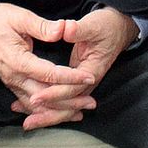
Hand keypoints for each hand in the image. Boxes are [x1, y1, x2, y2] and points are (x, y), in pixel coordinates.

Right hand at [0, 3, 96, 128]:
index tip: (88, 78)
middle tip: (90, 102)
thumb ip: (42, 26)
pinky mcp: (12, 84)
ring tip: (80, 112)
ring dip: (59, 110)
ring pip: (37, 105)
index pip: (49, 74)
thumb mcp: (20, 16)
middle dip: (69, 101)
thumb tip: (62, 29)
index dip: (70, 77)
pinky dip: (45, 111)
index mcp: (18, 61)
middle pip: (45, 97)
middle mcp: (15, 77)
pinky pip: (29, 104)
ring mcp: (12, 83)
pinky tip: (58, 113)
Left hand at [16, 8, 138, 129]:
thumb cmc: (106, 26)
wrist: (118, 28)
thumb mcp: (94, 24)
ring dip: (47, 115)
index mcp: (92, 70)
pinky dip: (49, 105)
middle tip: (29, 122)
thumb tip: (66, 30)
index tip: (37, 97)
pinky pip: (63, 98)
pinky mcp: (76, 82)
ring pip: (65, 106)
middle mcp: (88, 82)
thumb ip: (79, 29)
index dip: (54, 94)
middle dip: (48, 114)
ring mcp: (82, 83)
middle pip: (68, 105)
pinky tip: (33, 108)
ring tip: (29, 123)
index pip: (71, 89)